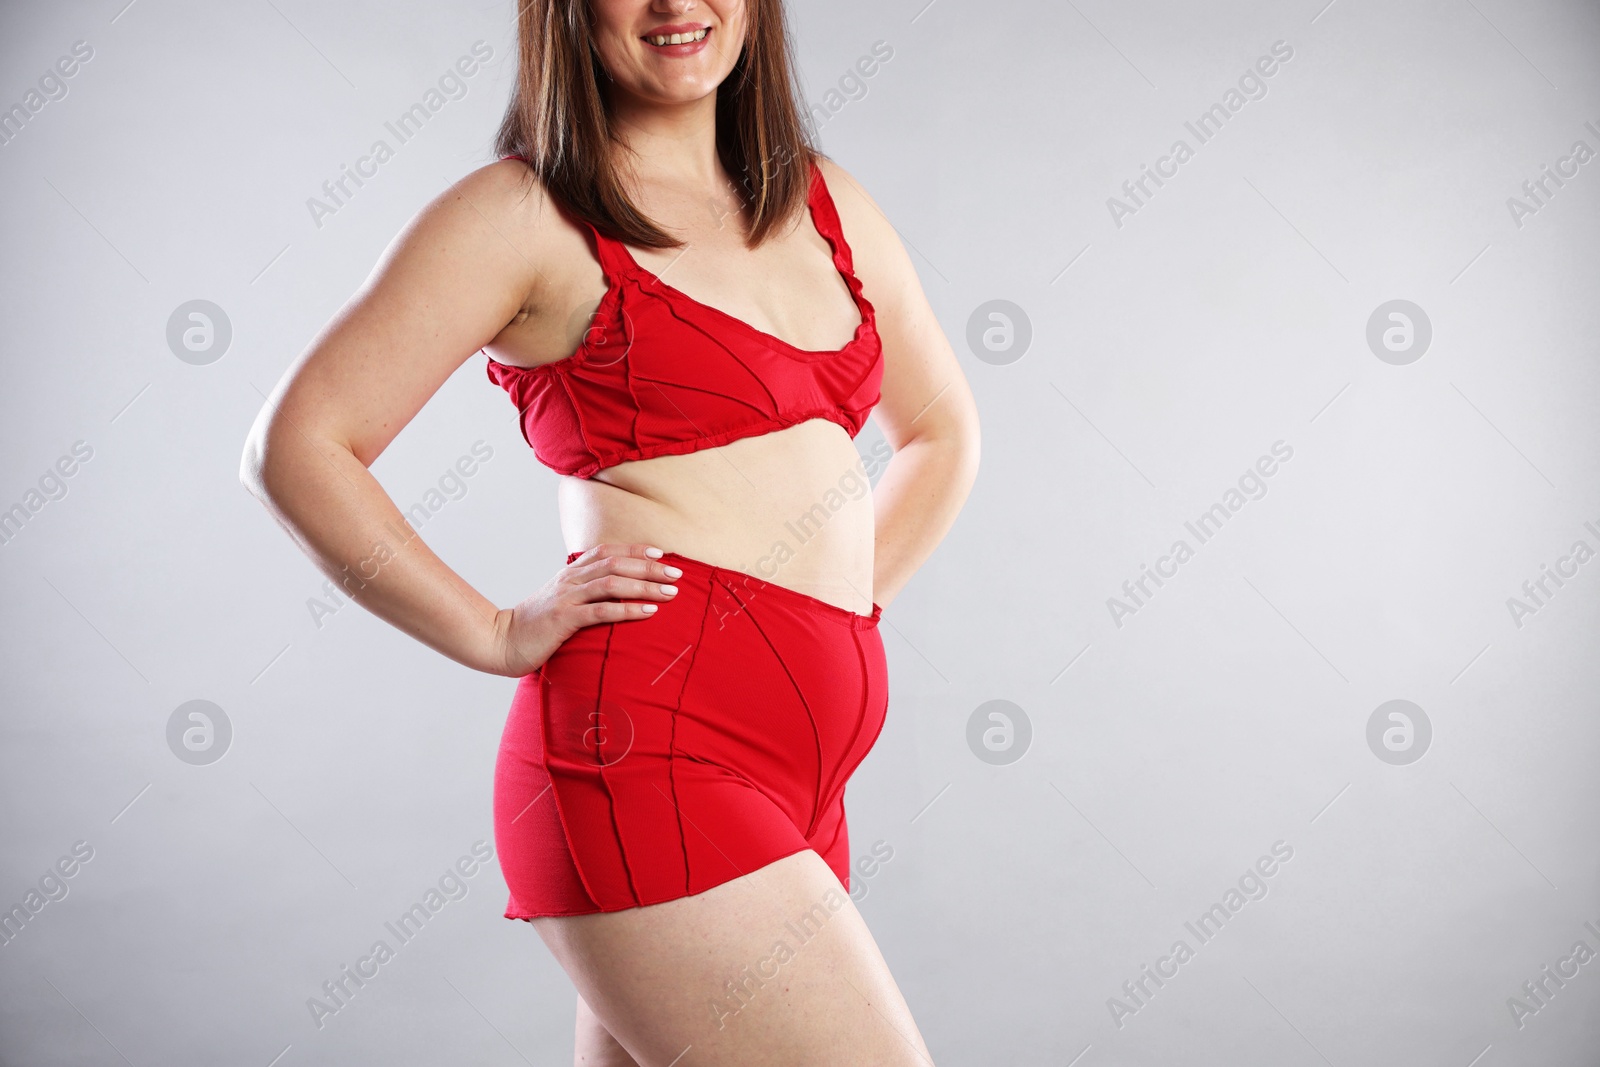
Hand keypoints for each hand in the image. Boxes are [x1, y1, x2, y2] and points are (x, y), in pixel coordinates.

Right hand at [490, 543, 681, 676]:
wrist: (501, 640)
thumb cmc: (536, 625)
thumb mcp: (561, 601)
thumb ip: (583, 592)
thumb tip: (613, 592)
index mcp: (570, 573)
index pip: (608, 551)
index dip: (635, 550)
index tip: (662, 554)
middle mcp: (570, 579)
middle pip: (616, 563)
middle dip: (649, 567)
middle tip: (676, 574)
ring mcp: (566, 598)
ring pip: (612, 584)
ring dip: (645, 586)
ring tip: (669, 593)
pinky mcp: (563, 620)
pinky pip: (600, 611)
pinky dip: (627, 609)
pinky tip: (647, 612)